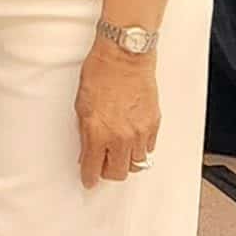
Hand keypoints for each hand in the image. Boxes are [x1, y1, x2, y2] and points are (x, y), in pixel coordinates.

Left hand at [75, 38, 159, 186]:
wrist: (125, 56)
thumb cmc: (101, 73)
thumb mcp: (81, 105)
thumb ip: (85, 133)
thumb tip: (87, 150)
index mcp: (98, 132)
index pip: (93, 168)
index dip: (90, 177)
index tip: (89, 180)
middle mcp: (120, 137)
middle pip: (118, 173)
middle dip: (108, 172)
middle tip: (103, 165)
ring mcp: (140, 132)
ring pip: (136, 164)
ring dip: (126, 160)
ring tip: (119, 151)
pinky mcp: (154, 124)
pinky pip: (148, 149)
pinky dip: (140, 149)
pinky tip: (132, 140)